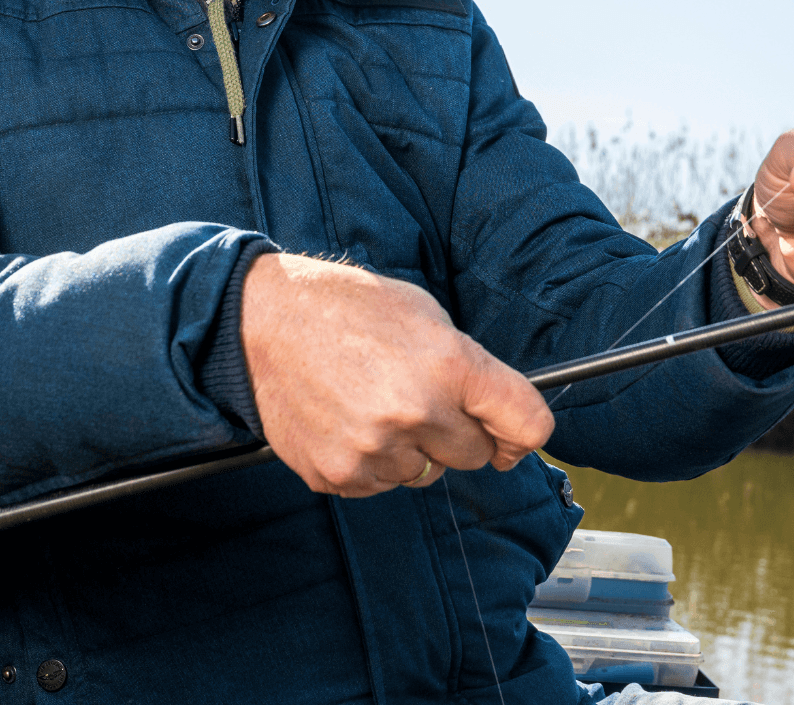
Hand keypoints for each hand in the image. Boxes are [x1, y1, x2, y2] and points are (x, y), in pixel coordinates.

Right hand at [240, 255, 554, 497]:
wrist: (266, 322)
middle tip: (426, 400)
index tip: (515, 436)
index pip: (527, 423)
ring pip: (427, 473)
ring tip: (376, 402)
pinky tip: (350, 420)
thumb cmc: (350, 309)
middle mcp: (417, 411)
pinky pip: (382, 485)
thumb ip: (470, 367)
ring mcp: (375, 449)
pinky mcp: (339, 475)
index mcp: (450, 364)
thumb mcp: (426, 314)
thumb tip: (502, 416)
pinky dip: (375, 462)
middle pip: (477, 455)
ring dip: (414, 448)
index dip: (525, 433)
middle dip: (461, 432)